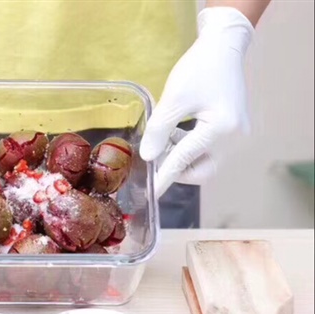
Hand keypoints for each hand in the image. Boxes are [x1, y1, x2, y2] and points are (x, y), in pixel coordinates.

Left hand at [139, 7, 254, 197]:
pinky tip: (176, 132)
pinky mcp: (233, 131)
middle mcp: (235, 138)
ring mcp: (237, 136)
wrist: (223, 47)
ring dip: (182, 156)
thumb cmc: (199, 68)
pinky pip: (209, 149)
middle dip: (177, 168)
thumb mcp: (173, 99)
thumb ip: (159, 130)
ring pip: (205, 161)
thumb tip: (148, 157)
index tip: (151, 193)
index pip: (185, 160)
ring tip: (165, 136)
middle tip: (157, 154)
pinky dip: (190, 147)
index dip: (164, 176)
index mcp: (222, 130)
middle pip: (202, 170)